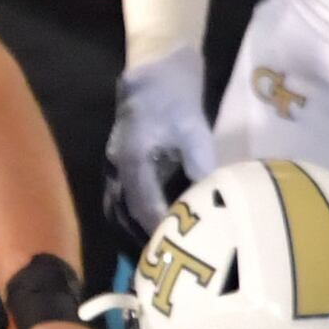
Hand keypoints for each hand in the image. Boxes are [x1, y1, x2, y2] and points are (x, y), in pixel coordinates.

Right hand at [105, 46, 213, 233]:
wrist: (156, 70)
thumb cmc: (175, 97)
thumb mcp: (194, 129)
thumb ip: (200, 165)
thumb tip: (213, 198)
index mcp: (131, 159)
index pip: (142, 205)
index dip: (158, 228)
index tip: (178, 247)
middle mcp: (117, 167)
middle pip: (122, 213)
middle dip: (141, 237)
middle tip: (167, 258)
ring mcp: (115, 166)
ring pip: (118, 208)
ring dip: (134, 230)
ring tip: (159, 249)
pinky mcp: (122, 164)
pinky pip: (123, 198)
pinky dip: (135, 216)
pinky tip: (155, 226)